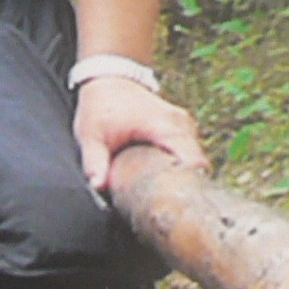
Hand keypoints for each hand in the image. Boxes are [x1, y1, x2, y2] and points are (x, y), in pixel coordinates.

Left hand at [74, 76, 206, 192]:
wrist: (110, 79)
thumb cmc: (101, 107)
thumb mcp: (91, 136)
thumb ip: (95, 162)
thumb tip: (98, 186)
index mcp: (164, 126)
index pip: (193, 162)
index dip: (190, 185)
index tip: (178, 204)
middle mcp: (182, 124)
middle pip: (198, 165)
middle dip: (187, 186)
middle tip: (169, 208)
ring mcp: (185, 125)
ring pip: (196, 160)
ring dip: (185, 177)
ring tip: (167, 197)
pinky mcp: (183, 129)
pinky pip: (190, 153)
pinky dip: (182, 167)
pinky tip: (167, 182)